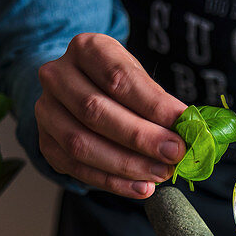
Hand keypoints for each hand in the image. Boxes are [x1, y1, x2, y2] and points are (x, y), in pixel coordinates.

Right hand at [35, 33, 187, 197]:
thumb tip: (189, 129)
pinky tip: (141, 187)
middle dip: (140, 137)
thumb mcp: (138, 79)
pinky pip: (77, 168)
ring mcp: (46, 111)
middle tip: (174, 153)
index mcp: (85, 49)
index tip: (182, 124)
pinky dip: (113, 182)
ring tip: (161, 173)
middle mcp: (57, 76)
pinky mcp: (46, 143)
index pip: (117, 78)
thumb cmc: (117, 84)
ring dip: (127, 164)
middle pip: (95, 111)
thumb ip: (158, 102)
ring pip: (81, 143)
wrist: (80, 90)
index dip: (152, 104)